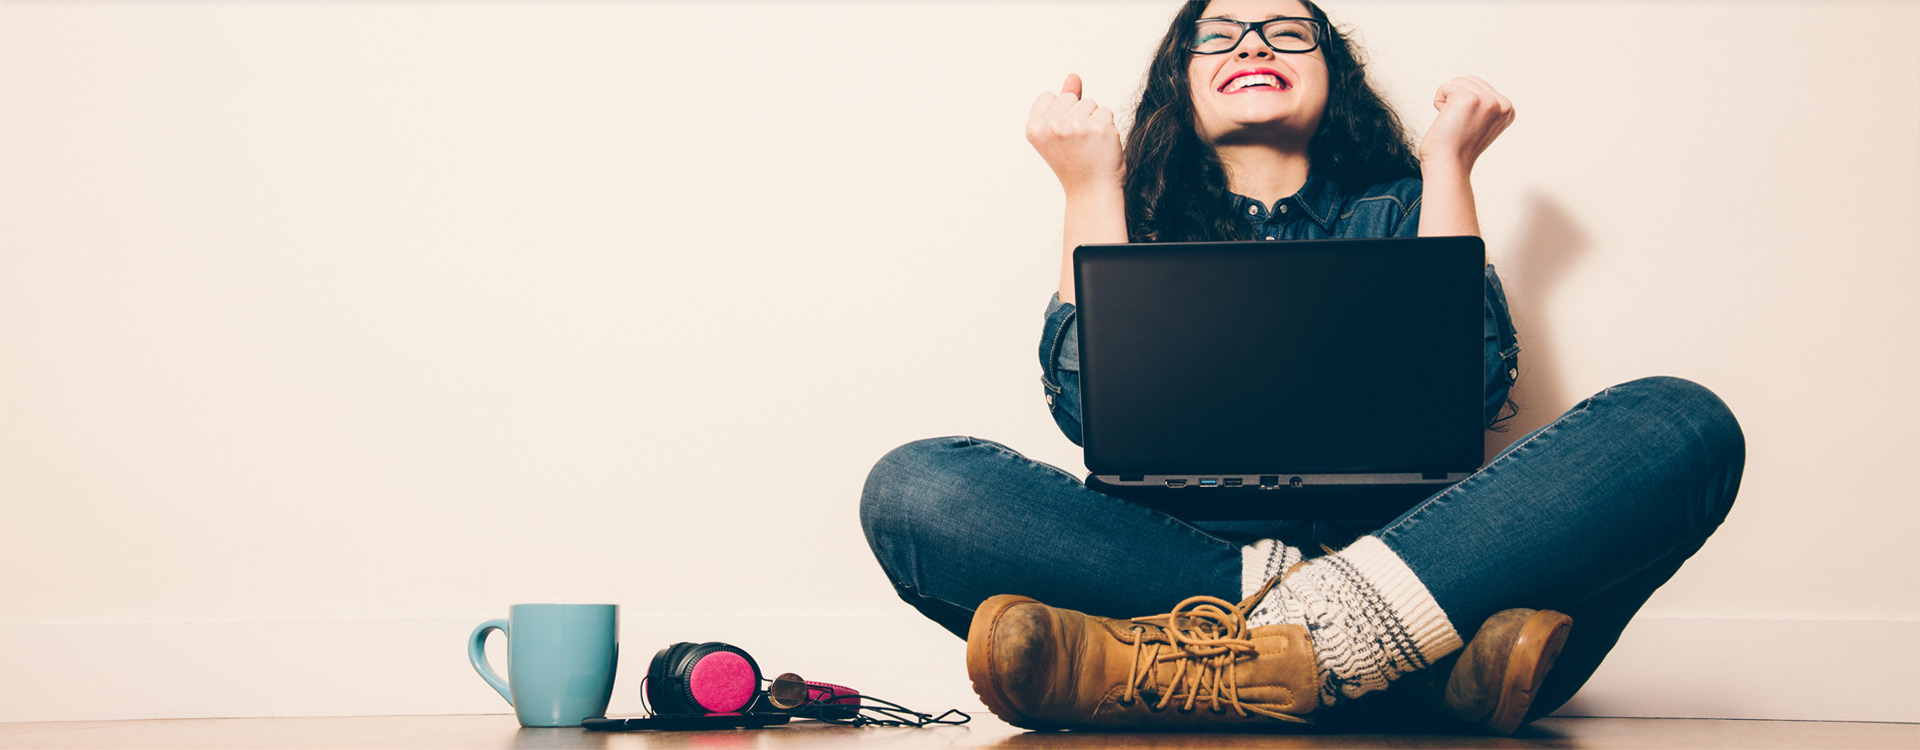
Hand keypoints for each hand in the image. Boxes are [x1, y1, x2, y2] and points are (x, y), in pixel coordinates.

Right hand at [1025, 74, 1124, 194]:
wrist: (1092, 190)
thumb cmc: (1076, 163)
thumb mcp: (1059, 131)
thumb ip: (1064, 101)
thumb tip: (1073, 76)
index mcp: (1034, 127)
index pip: (1050, 96)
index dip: (1060, 114)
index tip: (1062, 138)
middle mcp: (1051, 125)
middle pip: (1071, 97)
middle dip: (1077, 114)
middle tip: (1077, 143)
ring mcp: (1075, 126)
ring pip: (1090, 103)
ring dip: (1093, 120)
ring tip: (1089, 144)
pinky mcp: (1098, 127)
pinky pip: (1105, 112)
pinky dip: (1107, 127)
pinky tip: (1100, 145)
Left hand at [1419, 75, 1514, 172]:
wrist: (1448, 164)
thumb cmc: (1457, 147)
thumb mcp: (1481, 123)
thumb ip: (1484, 104)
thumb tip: (1471, 84)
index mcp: (1508, 109)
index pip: (1479, 85)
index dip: (1465, 104)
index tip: (1467, 125)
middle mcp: (1502, 104)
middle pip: (1468, 80)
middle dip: (1456, 99)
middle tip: (1459, 124)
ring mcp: (1487, 100)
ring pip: (1457, 82)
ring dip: (1448, 101)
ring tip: (1453, 123)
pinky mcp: (1468, 99)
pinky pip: (1444, 88)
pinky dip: (1439, 102)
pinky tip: (1446, 121)